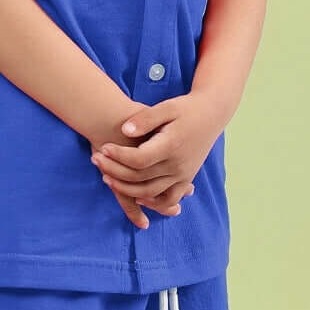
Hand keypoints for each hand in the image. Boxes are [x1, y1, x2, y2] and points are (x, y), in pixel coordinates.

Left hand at [90, 91, 224, 219]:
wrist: (212, 114)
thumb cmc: (186, 108)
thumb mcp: (167, 107)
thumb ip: (145, 118)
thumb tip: (125, 129)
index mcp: (172, 145)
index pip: (138, 159)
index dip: (117, 156)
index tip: (102, 147)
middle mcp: (178, 164)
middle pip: (140, 178)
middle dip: (114, 171)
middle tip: (96, 160)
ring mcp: (183, 175)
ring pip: (150, 193)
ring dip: (126, 189)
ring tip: (106, 178)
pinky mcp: (186, 180)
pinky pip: (167, 199)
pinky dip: (151, 202)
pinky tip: (135, 197)